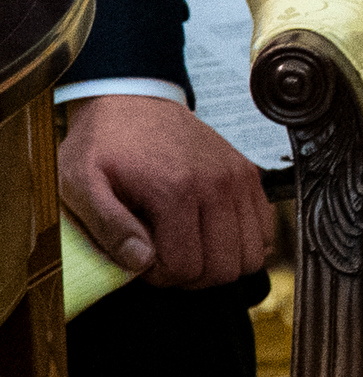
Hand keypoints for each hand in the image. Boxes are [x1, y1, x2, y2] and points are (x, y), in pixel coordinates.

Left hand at [58, 93, 272, 288]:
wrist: (135, 99)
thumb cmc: (105, 142)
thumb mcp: (82, 183)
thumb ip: (107, 226)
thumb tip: (141, 261)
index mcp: (175, 190)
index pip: (186, 266)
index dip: (161, 277)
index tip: (142, 261)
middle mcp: (216, 185)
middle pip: (224, 266)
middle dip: (193, 276)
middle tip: (167, 261)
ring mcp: (238, 179)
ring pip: (252, 253)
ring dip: (220, 262)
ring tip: (190, 249)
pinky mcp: (248, 174)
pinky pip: (266, 228)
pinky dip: (243, 242)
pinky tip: (212, 234)